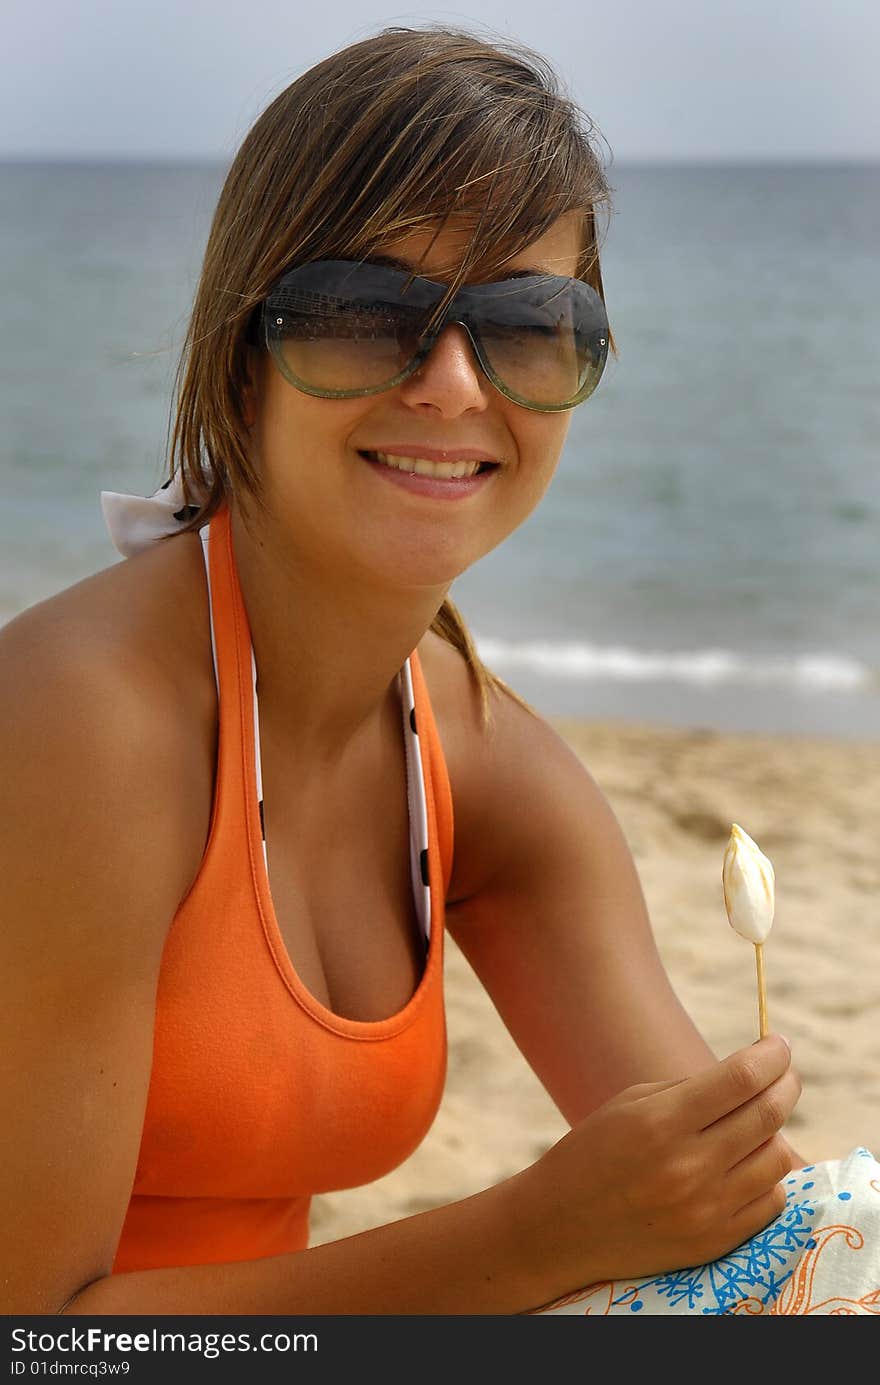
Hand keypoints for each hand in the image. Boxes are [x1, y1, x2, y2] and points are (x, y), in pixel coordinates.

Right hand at [513, 1034, 800, 1304]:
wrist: (560, 1227)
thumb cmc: (594, 1152)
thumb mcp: (631, 1103)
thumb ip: (692, 1090)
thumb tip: (752, 1074)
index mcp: (659, 1122)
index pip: (740, 1080)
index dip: (770, 1057)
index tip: (778, 1046)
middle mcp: (686, 1167)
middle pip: (767, 1115)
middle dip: (786, 1085)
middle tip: (785, 1074)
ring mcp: (704, 1210)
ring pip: (777, 1159)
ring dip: (776, 1133)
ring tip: (758, 1123)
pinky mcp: (714, 1243)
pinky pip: (771, 1202)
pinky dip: (768, 1177)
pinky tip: (748, 1165)